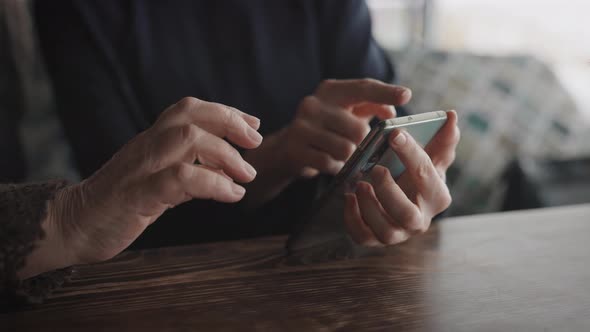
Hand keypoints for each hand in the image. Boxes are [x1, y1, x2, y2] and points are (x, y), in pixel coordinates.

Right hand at [22, 97, 261, 277]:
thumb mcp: (162, 182)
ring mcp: (141, 168)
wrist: (75, 226)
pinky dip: (213, 184)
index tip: (253, 125)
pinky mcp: (136, 195)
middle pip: (190, 114)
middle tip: (255, 143)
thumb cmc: (122, 204)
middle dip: (230, 122)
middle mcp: (147, 146)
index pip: (190, 110)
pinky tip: (232, 194)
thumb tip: (230, 171)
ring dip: (226, 154)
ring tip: (247, 175)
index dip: (225, 111)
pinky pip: (179, 178)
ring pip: (187, 138)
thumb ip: (192, 171)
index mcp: (151, 140)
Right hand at [242, 79, 411, 206]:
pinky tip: (328, 162)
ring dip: (348, 157)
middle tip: (355, 145)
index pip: (363, 88)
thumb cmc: (327, 128)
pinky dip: (334, 167)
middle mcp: (313, 104)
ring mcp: (302, 126)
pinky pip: (329, 164)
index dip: (386, 92)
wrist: (287, 148)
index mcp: (330, 90)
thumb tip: (391, 113)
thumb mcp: (347, 112)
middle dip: (362, 143)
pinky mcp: (295, 149)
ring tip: (339, 154)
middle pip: (358, 128)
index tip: (406, 95)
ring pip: (345, 149)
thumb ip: (371, 107)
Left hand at [344, 110, 459, 246]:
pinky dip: (352, 219)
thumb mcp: (431, 158)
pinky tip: (349, 197)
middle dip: (389, 192)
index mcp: (437, 197)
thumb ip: (442, 140)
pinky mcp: (376, 239)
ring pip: (385, 231)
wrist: (401, 199)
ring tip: (359, 184)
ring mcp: (398, 233)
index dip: (411, 152)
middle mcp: (420, 220)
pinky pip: (363, 237)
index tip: (395, 134)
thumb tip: (451, 115)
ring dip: (369, 207)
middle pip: (407, 215)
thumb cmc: (417, 176)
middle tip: (376, 169)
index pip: (426, 175)